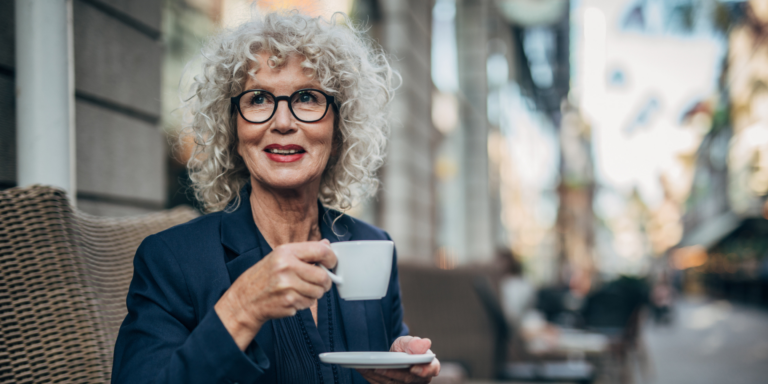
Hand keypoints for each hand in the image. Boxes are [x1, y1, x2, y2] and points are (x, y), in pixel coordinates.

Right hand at [215, 239, 335, 349]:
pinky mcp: (288, 302)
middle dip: (325, 281)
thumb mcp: (280, 256)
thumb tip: (327, 245)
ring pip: (318, 292)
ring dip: (314, 293)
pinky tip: (293, 297)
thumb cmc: (264, 276)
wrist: (245, 299)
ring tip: (301, 289)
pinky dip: (306, 302)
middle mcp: (286, 267)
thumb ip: (304, 251)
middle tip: (320, 282)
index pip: (321, 251)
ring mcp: (287, 286)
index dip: (332, 258)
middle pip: (323, 276)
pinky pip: (310, 303)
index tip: (332, 263)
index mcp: (286, 252)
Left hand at [357, 336, 439, 382]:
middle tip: (378, 367)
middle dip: (392, 374)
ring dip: (377, 376)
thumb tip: (425, 343)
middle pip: (407, 379)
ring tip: (364, 366)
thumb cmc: (405, 349)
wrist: (395, 358)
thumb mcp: (408, 342)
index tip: (413, 368)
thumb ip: (414, 343)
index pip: (431, 370)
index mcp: (430, 366)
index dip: (424, 370)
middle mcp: (419, 380)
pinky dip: (371, 377)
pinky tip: (361, 369)